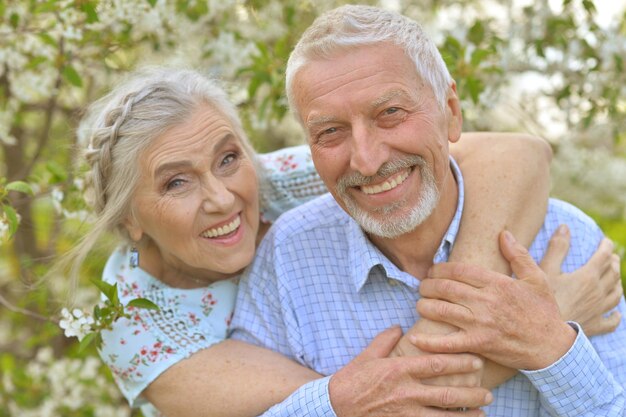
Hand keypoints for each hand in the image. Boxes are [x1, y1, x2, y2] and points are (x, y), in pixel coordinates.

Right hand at [329, 327, 492, 416]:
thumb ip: (385, 340)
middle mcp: (405, 392)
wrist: (335, 405)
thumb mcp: (367, 355)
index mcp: (399, 370)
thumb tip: (398, 327)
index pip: (435, 364)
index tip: (477, 360)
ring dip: (465, 415)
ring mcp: (404, 412)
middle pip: (445, 393)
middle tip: (488, 392)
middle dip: (470, 393)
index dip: (459, 362)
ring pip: (442, 415)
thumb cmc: (352, 379)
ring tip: (483, 413)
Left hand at [412, 231, 576, 370]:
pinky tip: (414, 339)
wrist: (553, 347)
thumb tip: (503, 234)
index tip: (432, 270)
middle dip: (428, 285)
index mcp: (497, 283)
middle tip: (423, 286)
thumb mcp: (537, 279)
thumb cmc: (544, 312)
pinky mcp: (479, 344)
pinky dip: (429, 342)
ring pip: (441, 310)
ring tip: (420, 303)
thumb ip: (518, 255)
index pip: (458, 270)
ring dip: (424, 305)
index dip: (440, 268)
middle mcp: (486, 301)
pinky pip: (448, 343)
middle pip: (445, 287)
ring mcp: (481, 324)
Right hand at [540, 225, 622, 335]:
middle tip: (611, 256)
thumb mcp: (545, 270)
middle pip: (613, 273)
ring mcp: (599, 310)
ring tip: (615, 278)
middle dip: (614, 262)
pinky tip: (616, 312)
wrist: (544, 332)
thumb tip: (565, 227)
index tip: (605, 241)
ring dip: (617, 283)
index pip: (603, 257)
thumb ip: (557, 248)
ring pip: (616, 294)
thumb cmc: (542, 300)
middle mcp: (598, 292)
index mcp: (587, 276)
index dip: (606, 247)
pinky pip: (612, 320)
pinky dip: (616, 315)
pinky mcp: (595, 326)